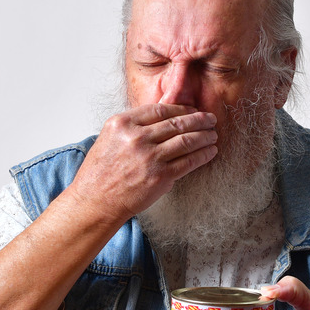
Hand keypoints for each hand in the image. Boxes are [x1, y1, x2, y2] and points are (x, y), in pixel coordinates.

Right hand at [69, 103, 217, 220]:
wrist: (96, 201)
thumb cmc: (101, 172)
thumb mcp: (110, 138)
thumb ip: (133, 126)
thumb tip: (163, 117)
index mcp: (123, 123)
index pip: (160, 110)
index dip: (182, 109)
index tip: (192, 111)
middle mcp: (137, 137)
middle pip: (177, 123)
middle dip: (199, 120)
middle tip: (210, 119)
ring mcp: (150, 157)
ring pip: (186, 140)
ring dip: (204, 136)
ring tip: (213, 135)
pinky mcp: (160, 176)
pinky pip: (189, 161)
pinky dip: (203, 155)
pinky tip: (210, 151)